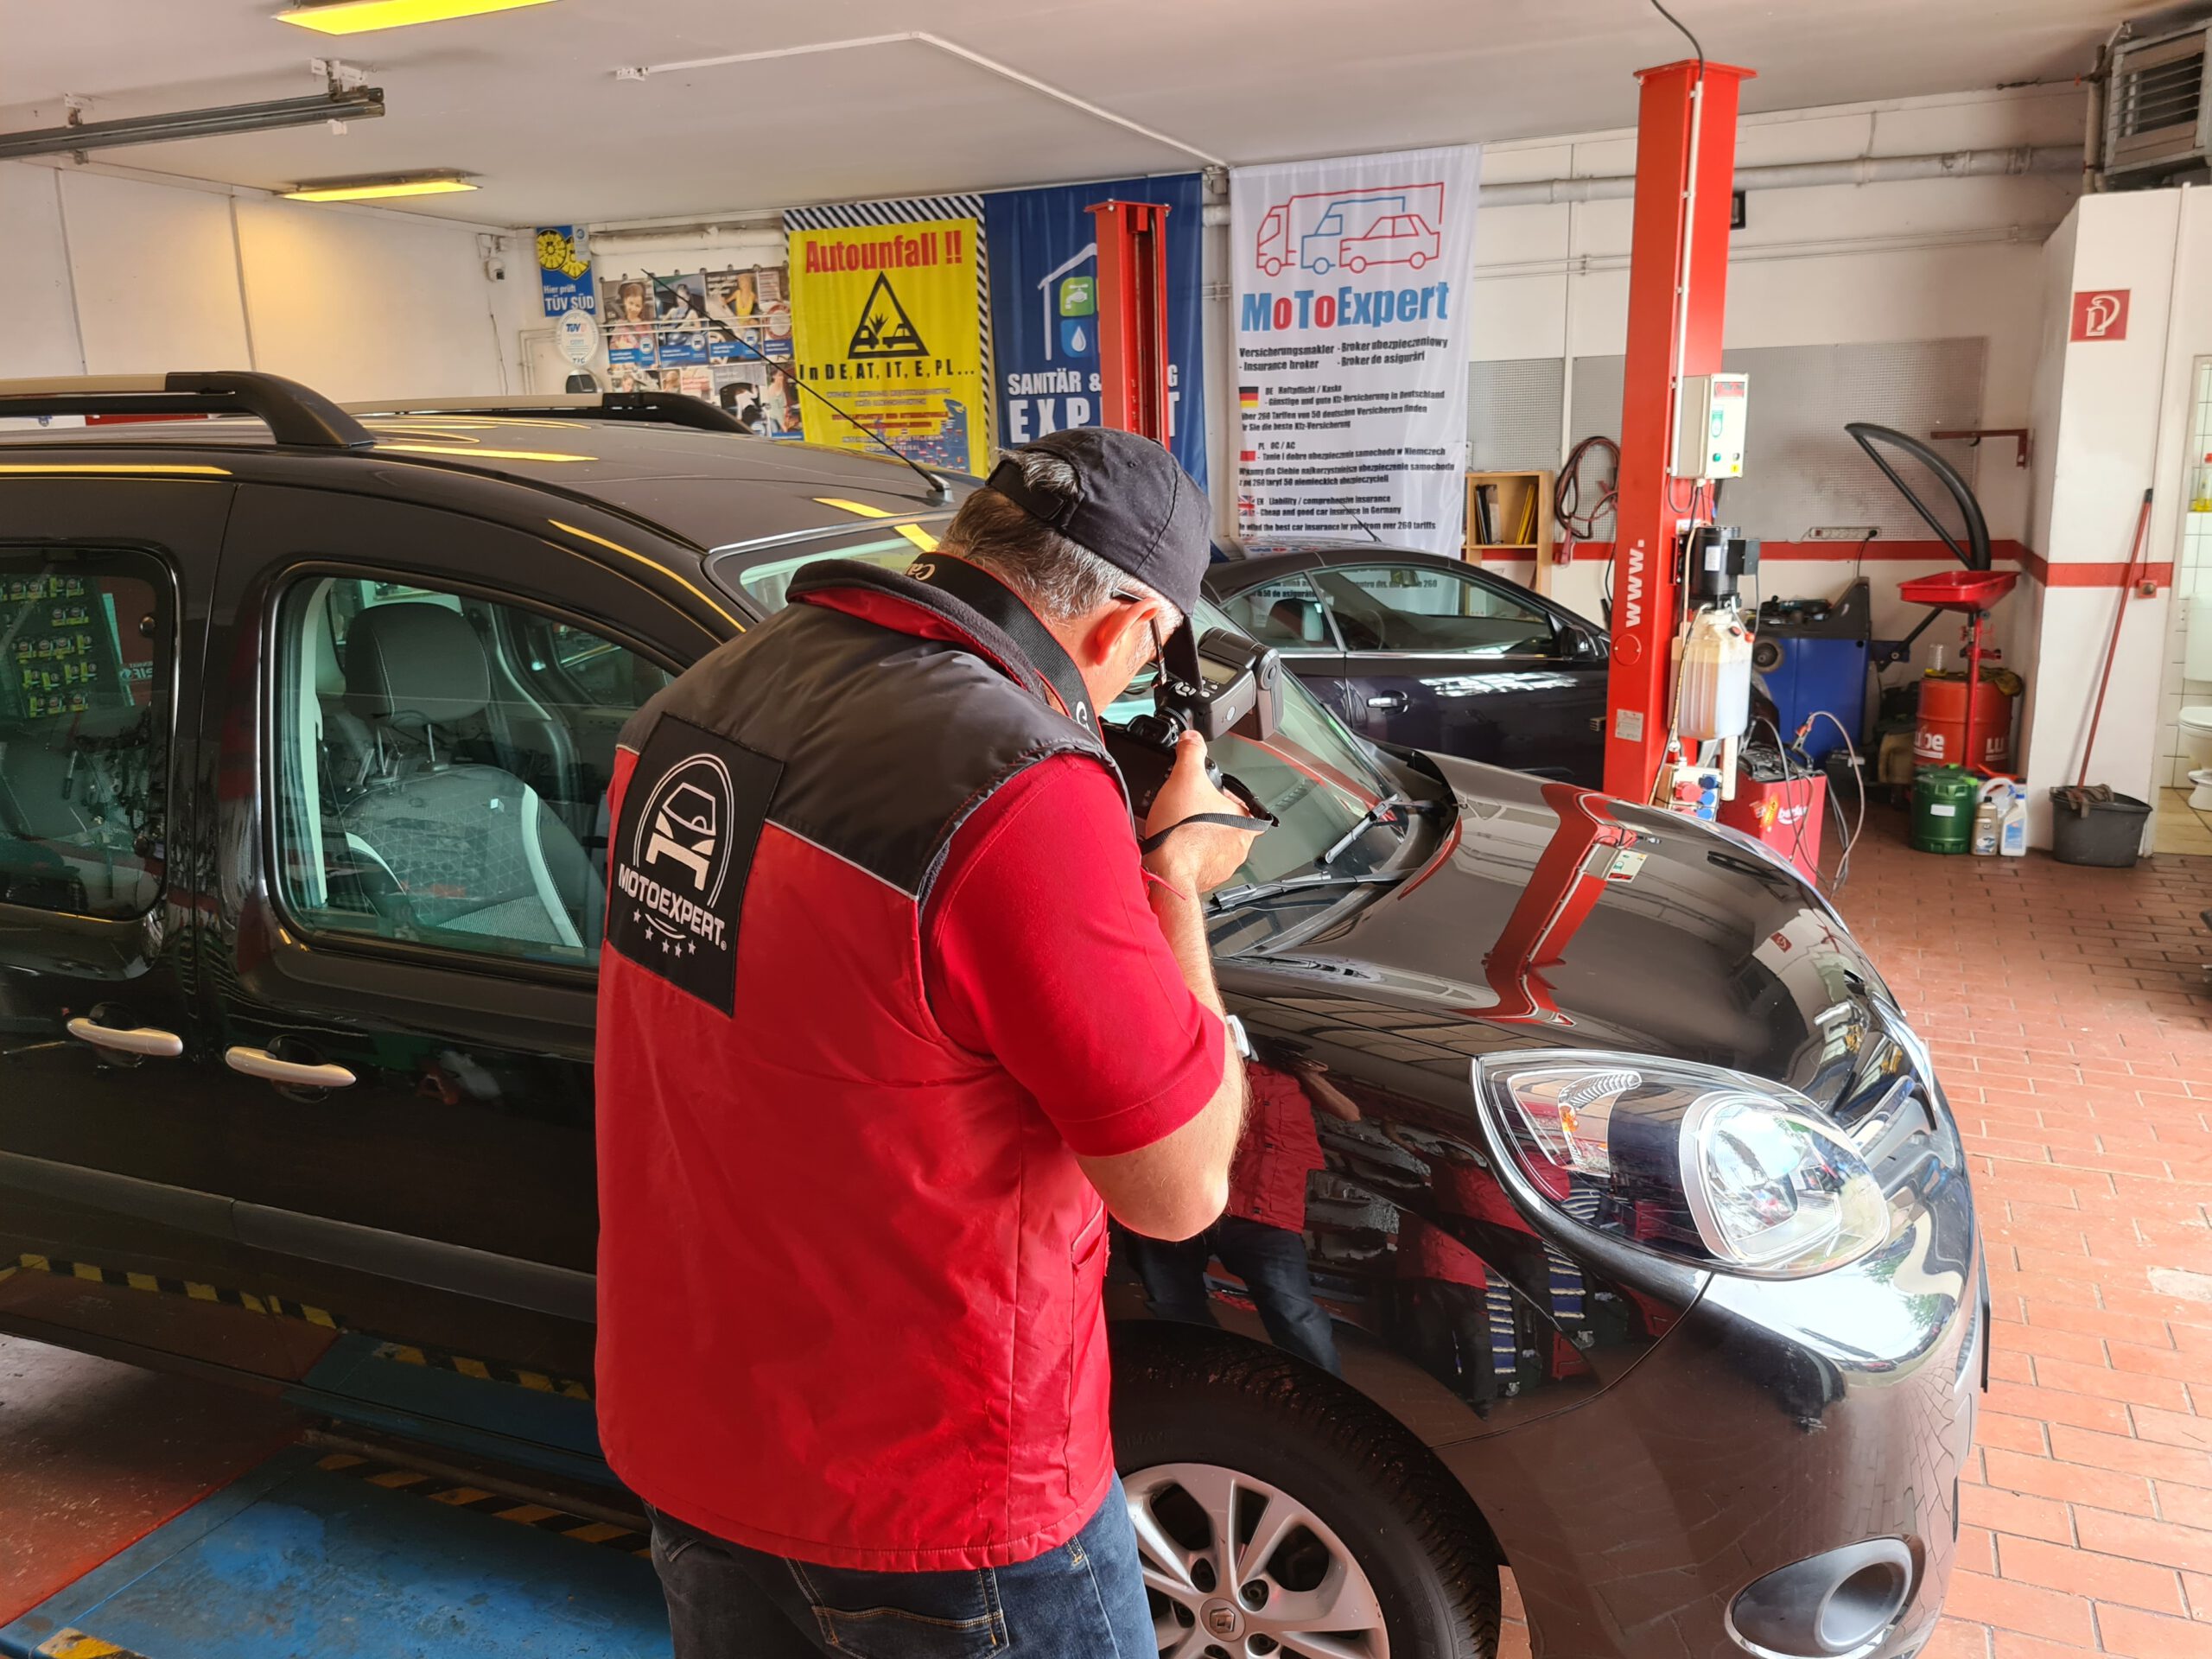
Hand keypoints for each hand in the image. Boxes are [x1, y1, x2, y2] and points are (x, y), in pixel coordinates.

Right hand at [1142, 730, 1261, 894]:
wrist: (1167, 871)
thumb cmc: (1181, 832)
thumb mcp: (1185, 778)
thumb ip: (1191, 753)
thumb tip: (1192, 738)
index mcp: (1245, 821)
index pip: (1244, 804)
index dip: (1225, 796)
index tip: (1208, 795)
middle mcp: (1240, 846)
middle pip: (1227, 824)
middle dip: (1209, 817)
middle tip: (1189, 811)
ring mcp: (1224, 865)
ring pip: (1214, 844)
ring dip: (1199, 837)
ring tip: (1179, 828)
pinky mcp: (1207, 878)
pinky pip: (1201, 862)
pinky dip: (1190, 855)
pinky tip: (1174, 846)